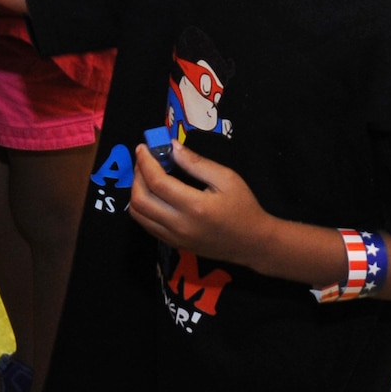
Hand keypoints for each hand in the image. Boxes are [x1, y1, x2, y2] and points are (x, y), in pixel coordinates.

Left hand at [128, 137, 270, 265]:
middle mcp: (179, 225)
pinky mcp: (173, 244)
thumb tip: (172, 147)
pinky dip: (142, 207)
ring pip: (138, 214)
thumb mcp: (227, 179)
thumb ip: (196, 163)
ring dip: (136, 191)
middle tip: (144, 160)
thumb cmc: (243, 207)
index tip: (143, 147)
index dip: (145, 162)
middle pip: (140, 199)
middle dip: (137, 175)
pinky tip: (152, 193)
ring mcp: (174, 238)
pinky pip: (146, 224)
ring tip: (146, 175)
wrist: (254, 243)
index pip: (157, 182)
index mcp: (195, 206)